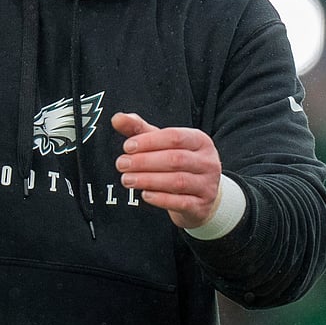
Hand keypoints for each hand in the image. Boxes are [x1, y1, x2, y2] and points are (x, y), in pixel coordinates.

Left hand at [112, 112, 222, 229]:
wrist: (200, 196)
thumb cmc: (178, 163)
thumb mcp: (162, 143)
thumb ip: (139, 130)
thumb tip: (117, 118)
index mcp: (199, 141)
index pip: (174, 137)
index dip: (149, 141)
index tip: (127, 146)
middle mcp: (208, 162)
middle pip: (175, 159)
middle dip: (144, 161)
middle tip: (122, 164)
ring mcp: (207, 185)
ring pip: (178, 181)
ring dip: (148, 180)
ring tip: (127, 179)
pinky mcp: (201, 206)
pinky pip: (180, 202)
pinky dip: (160, 198)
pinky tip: (144, 194)